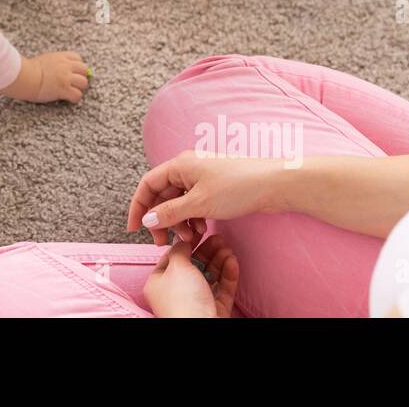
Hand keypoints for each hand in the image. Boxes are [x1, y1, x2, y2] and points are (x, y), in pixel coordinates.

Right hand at [0, 52, 89, 103]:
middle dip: (80, 77)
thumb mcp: (45, 60)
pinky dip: (74, 98)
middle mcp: (66, 66)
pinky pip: (77, 95)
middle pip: (84, 70)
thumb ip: (55, 62)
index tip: (72, 73)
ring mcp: (66, 78)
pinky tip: (67, 99)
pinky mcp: (63, 89)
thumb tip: (59, 68)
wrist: (25, 76)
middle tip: (73, 84)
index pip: (78, 59)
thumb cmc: (29, 70)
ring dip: (79, 88)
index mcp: (61, 57)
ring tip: (70, 92)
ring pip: (84, 83)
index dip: (77, 67)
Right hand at [127, 151, 284, 245]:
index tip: (134, 229)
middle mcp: (187, 168)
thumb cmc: (236, 187)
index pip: (148, 184)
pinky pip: (194, 204)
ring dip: (179, 222)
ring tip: (191, 237)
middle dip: (162, 220)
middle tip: (164, 242)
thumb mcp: (199, 203)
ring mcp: (202, 178)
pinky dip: (193, 218)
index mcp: (179, 165)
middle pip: (162, 195)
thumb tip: (148, 220)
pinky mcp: (214, 188)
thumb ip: (170, 213)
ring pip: (179, 202)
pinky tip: (202, 229)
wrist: (273, 184)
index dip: (138, 207)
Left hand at [143, 234, 239, 317]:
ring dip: (219, 260)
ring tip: (228, 248)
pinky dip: (228, 274)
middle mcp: (176, 292)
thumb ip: (180, 250)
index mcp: (159, 282)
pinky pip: (222, 289)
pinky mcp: (214, 309)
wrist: (201, 329)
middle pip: (194, 265)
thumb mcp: (177, 267)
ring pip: (209, 276)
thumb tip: (182, 239)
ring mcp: (196, 301)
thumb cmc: (183, 299)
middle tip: (219, 238)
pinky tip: (233, 261)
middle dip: (208, 251)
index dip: (186, 243)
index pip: (172, 257)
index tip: (198, 231)